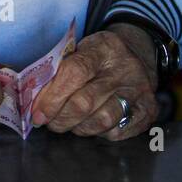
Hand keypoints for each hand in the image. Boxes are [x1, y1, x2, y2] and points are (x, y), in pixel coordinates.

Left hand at [31, 24, 158, 140]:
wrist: (139, 55)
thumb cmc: (101, 56)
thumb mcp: (82, 48)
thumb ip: (60, 68)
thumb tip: (33, 97)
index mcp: (104, 48)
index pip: (74, 72)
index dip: (52, 96)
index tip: (37, 111)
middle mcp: (125, 69)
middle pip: (85, 102)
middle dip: (60, 117)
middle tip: (48, 121)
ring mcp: (140, 91)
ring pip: (102, 120)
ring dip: (77, 127)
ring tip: (68, 123)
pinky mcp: (148, 111)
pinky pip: (118, 132)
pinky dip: (98, 133)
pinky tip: (91, 124)